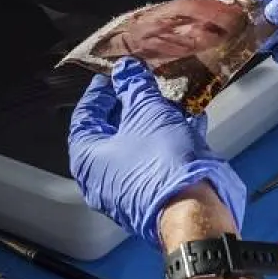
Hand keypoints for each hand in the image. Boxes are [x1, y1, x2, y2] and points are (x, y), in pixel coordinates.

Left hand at [69, 59, 245, 246]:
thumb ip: (135, 87)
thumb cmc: (160, 159)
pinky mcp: (152, 194)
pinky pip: (155, 161)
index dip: (98, 93)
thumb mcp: (147, 112)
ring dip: (153, 120)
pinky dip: (169, 140)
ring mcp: (126, 189)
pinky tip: (190, 120)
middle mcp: (100, 178)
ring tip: (170, 98)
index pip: (84, 118)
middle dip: (130, 105)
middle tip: (144, 84)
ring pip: (136, 146)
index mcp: (87, 158)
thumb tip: (125, 70)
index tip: (112, 76)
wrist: (194, 208)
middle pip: (110, 132)